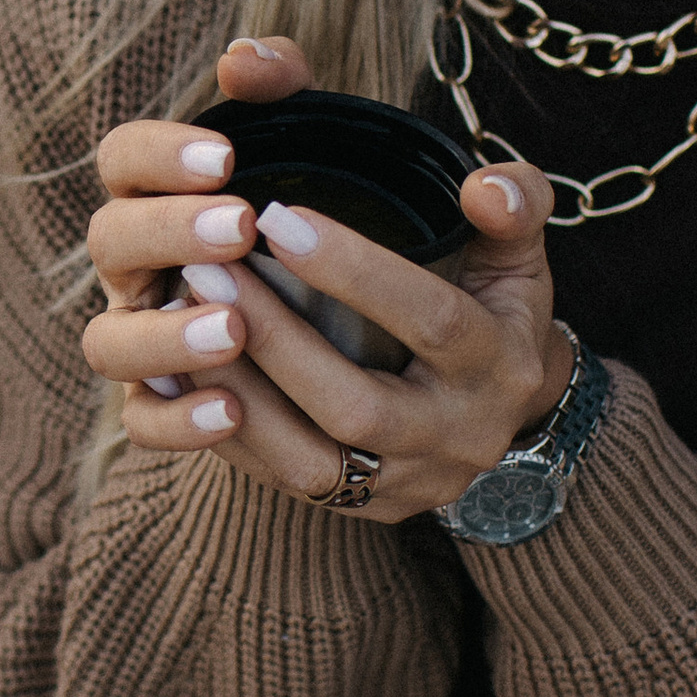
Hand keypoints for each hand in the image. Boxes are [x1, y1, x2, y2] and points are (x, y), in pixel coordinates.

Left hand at [80, 36, 569, 523]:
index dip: (356, 272)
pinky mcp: (362, 509)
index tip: (277, 218)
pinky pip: (280, 482)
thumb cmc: (497, 308)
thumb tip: (484, 187)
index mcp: (499, 365)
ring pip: (309, 463)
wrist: (504, 409)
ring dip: (237, 392)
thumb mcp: (520, 253)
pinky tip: (177, 374)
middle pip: (357, 407)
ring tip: (179, 320)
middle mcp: (458, 437)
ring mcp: (409, 485)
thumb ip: (516, 204)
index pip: (431, 320)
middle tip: (205, 269)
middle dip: (275, 338)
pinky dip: (223, 430)